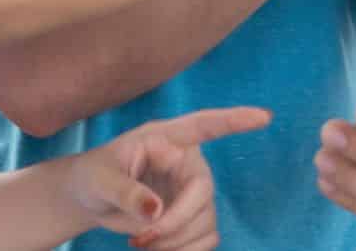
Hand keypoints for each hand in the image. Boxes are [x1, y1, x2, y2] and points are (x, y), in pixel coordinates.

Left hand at [66, 107, 270, 249]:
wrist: (91, 199)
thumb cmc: (94, 176)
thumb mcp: (100, 180)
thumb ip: (126, 192)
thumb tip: (156, 211)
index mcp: (165, 140)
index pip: (203, 125)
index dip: (234, 120)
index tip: (263, 116)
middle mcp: (186, 163)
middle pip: (203, 193)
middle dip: (176, 223)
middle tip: (142, 240)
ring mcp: (193, 191)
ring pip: (206, 222)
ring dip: (177, 242)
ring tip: (141, 243)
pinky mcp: (194, 216)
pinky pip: (207, 239)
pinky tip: (160, 249)